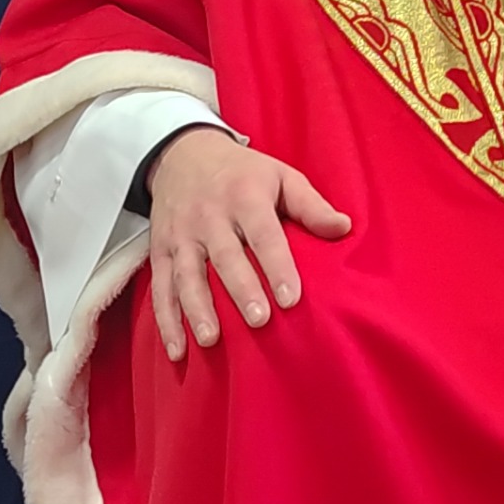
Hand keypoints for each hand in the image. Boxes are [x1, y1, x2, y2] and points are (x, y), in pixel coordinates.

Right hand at [147, 127, 351, 361]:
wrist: (183, 153)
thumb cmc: (244, 173)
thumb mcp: (281, 176)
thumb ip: (311, 205)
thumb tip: (344, 228)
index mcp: (245, 197)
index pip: (264, 234)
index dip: (277, 266)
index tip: (291, 298)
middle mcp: (210, 216)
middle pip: (226, 256)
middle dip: (241, 289)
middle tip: (258, 320)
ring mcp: (181, 235)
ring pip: (187, 275)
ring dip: (197, 309)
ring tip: (211, 340)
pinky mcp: (160, 250)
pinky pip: (161, 288)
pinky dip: (166, 320)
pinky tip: (178, 350)